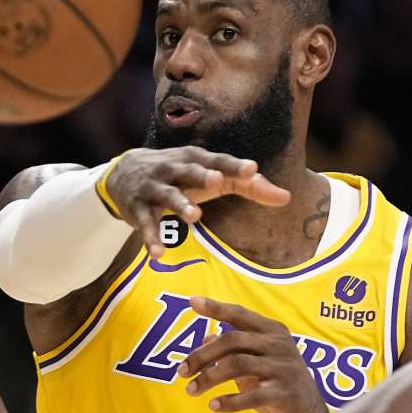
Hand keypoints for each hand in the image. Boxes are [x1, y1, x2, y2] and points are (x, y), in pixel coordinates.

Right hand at [106, 147, 290, 258]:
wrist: (124, 173)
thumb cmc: (183, 176)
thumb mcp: (214, 177)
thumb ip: (249, 186)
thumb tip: (286, 197)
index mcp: (197, 159)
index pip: (219, 161)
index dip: (235, 165)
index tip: (252, 169)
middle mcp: (174, 168)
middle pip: (190, 171)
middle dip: (203, 175)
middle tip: (218, 181)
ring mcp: (154, 187)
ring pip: (168, 195)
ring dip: (180, 204)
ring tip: (194, 216)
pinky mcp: (139, 208)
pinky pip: (146, 223)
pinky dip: (151, 237)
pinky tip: (159, 254)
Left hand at [178, 297, 329, 412]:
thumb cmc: (276, 382)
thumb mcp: (257, 361)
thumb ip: (235, 348)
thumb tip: (206, 337)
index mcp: (272, 331)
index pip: (240, 314)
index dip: (216, 307)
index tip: (192, 301)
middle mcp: (279, 344)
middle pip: (233, 340)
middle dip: (202, 355)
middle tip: (181, 372)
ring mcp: (284, 368)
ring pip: (238, 365)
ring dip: (209, 378)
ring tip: (191, 391)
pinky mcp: (285, 393)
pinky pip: (252, 395)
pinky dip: (229, 401)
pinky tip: (213, 405)